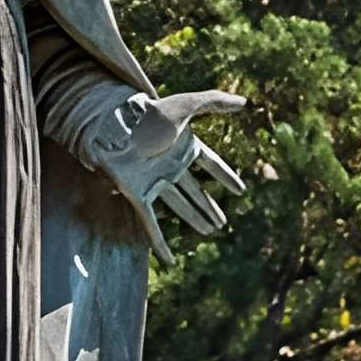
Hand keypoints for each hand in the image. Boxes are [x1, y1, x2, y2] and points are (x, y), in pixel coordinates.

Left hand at [89, 88, 246, 263]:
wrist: (115, 125)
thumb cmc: (149, 113)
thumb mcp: (186, 105)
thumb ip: (215, 101)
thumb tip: (245, 102)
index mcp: (183, 146)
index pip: (210, 164)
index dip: (224, 177)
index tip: (240, 191)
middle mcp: (170, 166)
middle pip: (194, 190)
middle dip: (208, 206)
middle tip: (222, 224)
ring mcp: (154, 181)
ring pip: (180, 206)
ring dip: (194, 219)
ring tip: (209, 232)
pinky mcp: (137, 195)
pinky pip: (150, 223)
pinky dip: (159, 242)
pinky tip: (168, 259)